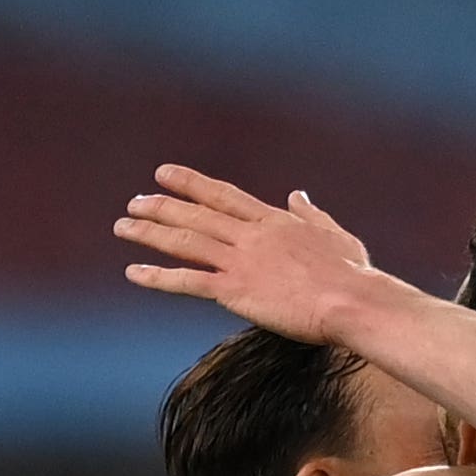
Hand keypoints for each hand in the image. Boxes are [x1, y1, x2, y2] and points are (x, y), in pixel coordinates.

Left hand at [118, 167, 379, 340]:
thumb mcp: (336, 235)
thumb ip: (312, 214)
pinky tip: (133, 272)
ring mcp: (241, 261)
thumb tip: (299, 195)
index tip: (164, 173)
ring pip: (185, 241)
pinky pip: (188, 280)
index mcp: (274, 222)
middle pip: (196, 215)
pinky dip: (157, 276)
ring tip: (122, 226)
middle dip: (161, 206)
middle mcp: (251, 235)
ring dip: (150, 232)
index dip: (191, 184)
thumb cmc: (353, 275)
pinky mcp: (235, 290)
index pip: (224, 196)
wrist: (352, 301)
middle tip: (134, 201)